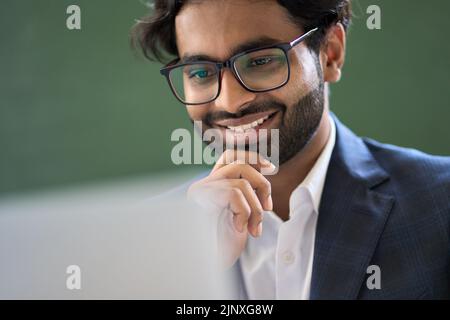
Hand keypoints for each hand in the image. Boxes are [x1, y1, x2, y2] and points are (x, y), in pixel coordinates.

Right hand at [187, 150, 275, 267]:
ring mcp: (200, 191)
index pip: (230, 157)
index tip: (271, 168)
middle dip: (261, 184)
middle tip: (268, 208)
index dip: (252, 158)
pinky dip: (245, 212)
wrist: (203, 267)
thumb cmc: (220, 247)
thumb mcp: (240, 217)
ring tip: (254, 229)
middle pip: (238, 163)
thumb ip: (246, 195)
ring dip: (256, 208)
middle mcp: (203, 186)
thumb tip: (265, 170)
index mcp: (211, 188)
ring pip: (241, 182)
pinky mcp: (201, 198)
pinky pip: (235, 193)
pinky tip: (239, 229)